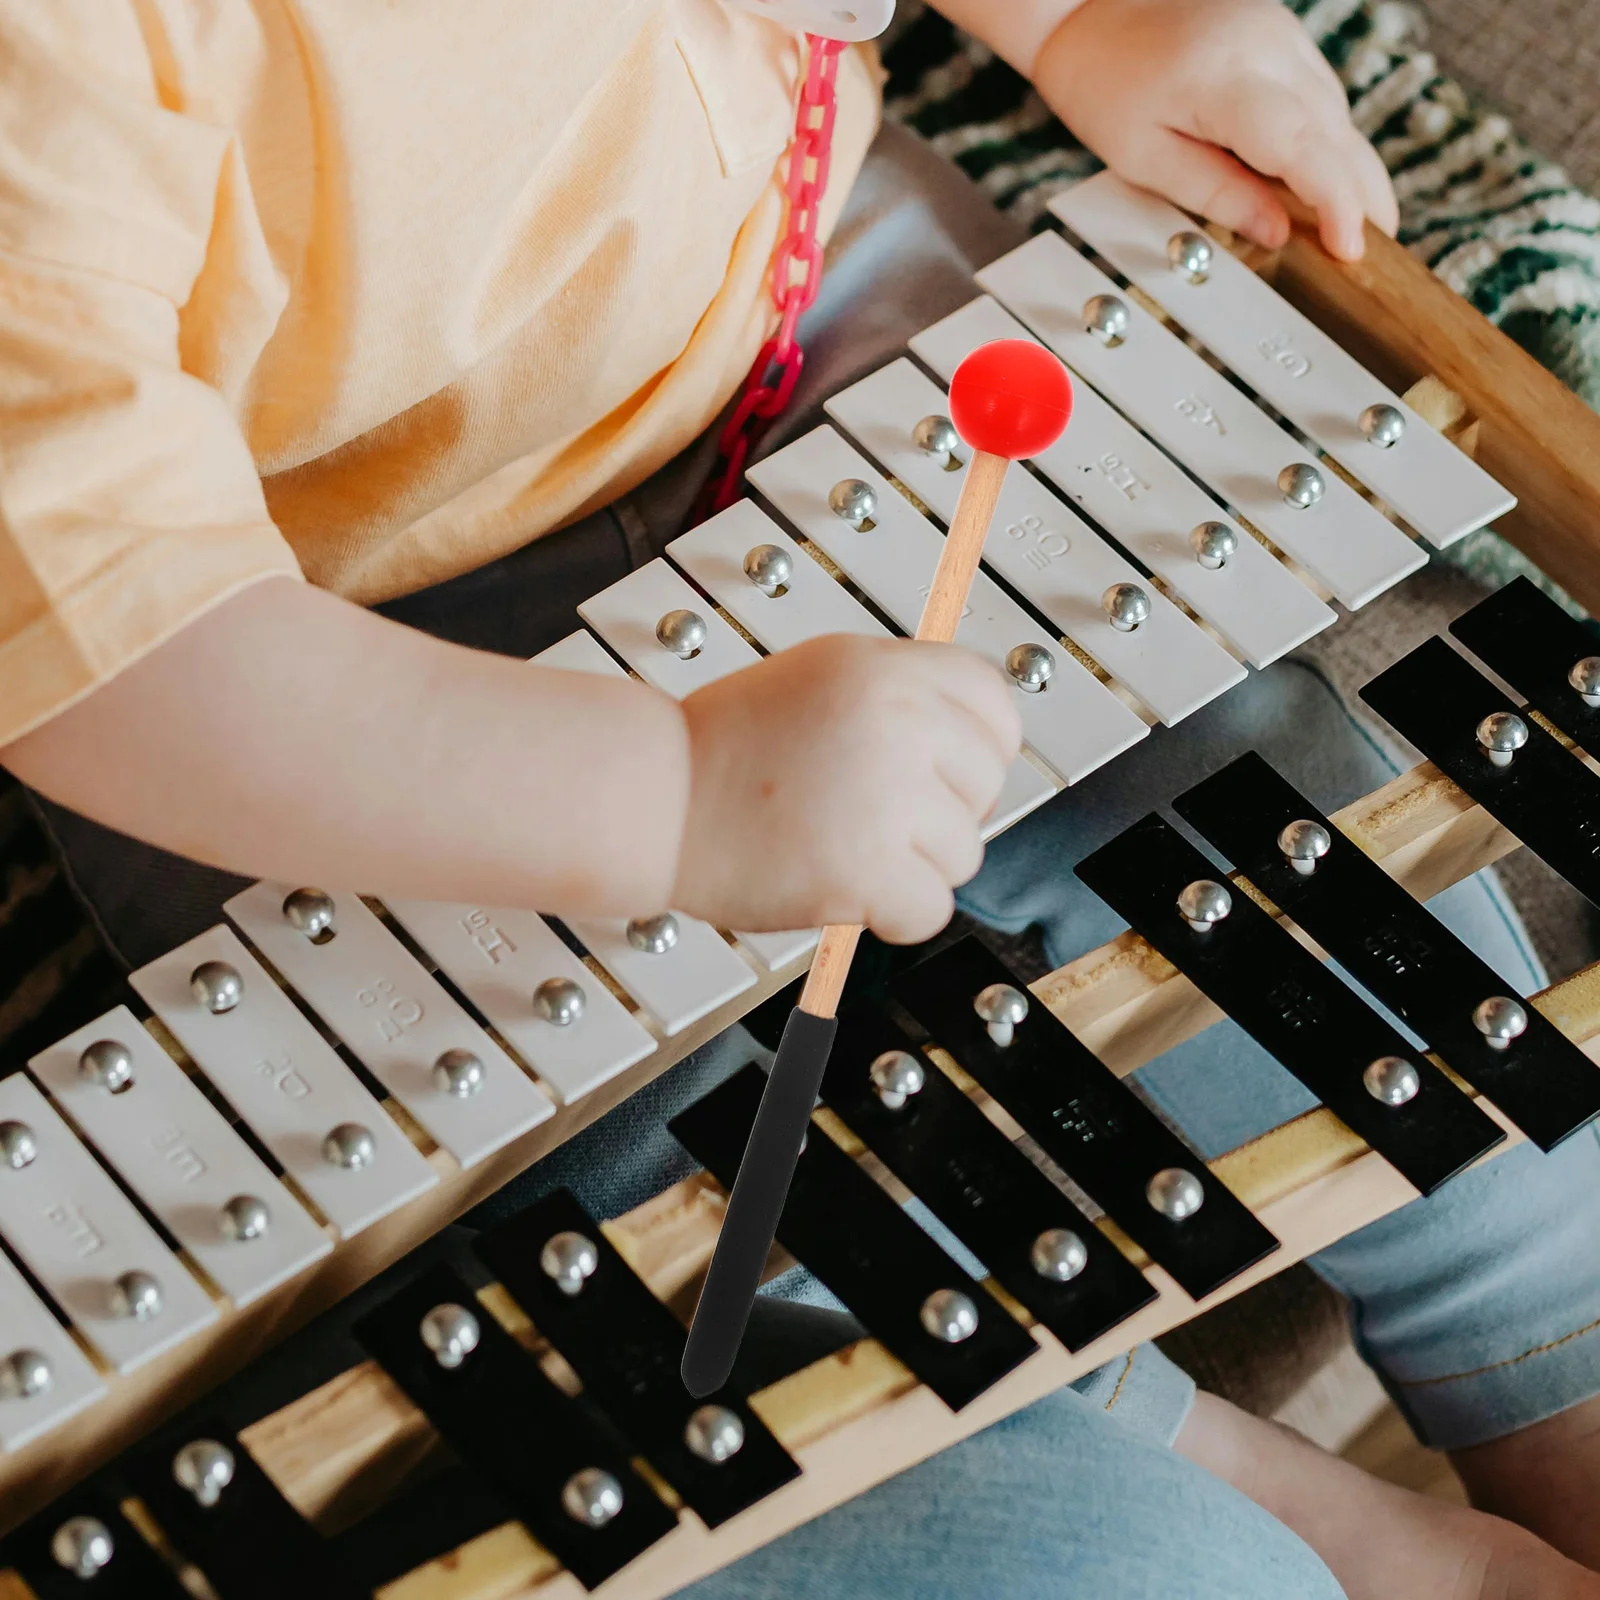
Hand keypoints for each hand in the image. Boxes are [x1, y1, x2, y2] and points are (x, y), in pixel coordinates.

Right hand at [671, 634, 1021, 942]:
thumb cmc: (720, 750)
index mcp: (885, 670)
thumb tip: (967, 736)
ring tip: (847, 847)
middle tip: (877, 816)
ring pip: (964, 853)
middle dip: (942, 810)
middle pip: (986, 783)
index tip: (947, 770)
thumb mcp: (819, 677)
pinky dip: (895, 915)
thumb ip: (896, 696)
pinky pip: (933, 910)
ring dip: (914, 865)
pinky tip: (849, 891)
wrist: (655, 799)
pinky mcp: (869, 868)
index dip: (978, 745)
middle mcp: (897, 723)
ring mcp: (887, 797)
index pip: (994, 703)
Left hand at [1033, 0, 1397, 259]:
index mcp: (1225, 78)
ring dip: (1349, 168)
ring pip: (1336, 113)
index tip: (1352, 246)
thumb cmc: (1105, 83)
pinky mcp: (1282, 34)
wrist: (1092, 8)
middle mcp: (1268, 45)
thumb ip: (1216, 194)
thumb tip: (1277, 232)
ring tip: (1355, 225)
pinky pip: (1320, 94)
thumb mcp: (1144, 158)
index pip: (1303, 146)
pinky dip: (1327, 140)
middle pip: (1336, 131)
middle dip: (1363, 194)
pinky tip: (1324, 179)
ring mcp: (1281, 33)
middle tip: (1376, 250)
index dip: (1336, 202)